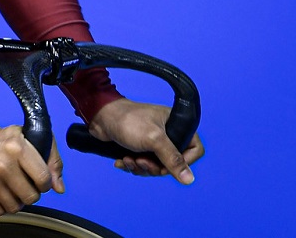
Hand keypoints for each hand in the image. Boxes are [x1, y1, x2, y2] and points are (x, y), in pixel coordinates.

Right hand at [0, 126, 64, 214]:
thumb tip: (58, 187)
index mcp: (17, 148)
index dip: (45, 182)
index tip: (39, 178)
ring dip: (16, 200)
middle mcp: (1, 164)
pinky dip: (1, 204)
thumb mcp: (31, 137)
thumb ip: (52, 159)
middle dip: (31, 192)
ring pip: (15, 207)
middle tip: (25, 183)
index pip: (44, 179)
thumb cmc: (3, 139)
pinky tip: (0, 191)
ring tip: (12, 187)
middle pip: (30, 197)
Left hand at [86, 98, 204, 182]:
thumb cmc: (128, 121)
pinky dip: (133, 165)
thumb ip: (172, 159)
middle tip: (140, 161)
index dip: (183, 163)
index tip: (166, 166)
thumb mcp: (153, 140)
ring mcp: (153, 141)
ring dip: (141, 167)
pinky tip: (122, 161)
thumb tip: (189, 179)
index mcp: (177, 125)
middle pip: (173, 163)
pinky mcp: (139, 146)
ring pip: (156, 166)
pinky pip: (143, 164)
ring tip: (128, 160)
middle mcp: (167, 133)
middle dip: (154, 167)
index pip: (195, 150)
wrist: (99, 117)